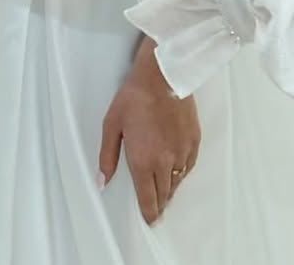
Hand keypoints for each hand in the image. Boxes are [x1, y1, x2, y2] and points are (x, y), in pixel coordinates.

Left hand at [100, 42, 199, 224]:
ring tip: (163, 192)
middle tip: (154, 208)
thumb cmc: (134, 97)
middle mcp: (166, 163)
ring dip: (170, 189)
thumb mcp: (112, 124)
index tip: (149, 219)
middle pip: (164, 194)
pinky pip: (188, 168)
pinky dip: (181, 174)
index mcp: (144, 161)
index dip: (149, 212)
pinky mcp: (194, 143)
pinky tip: (175, 171)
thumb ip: (107, 156)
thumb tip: (102, 181)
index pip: (148, 198)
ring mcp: (182, 154)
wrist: (163, 77)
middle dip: (158, 203)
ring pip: (177, 183)